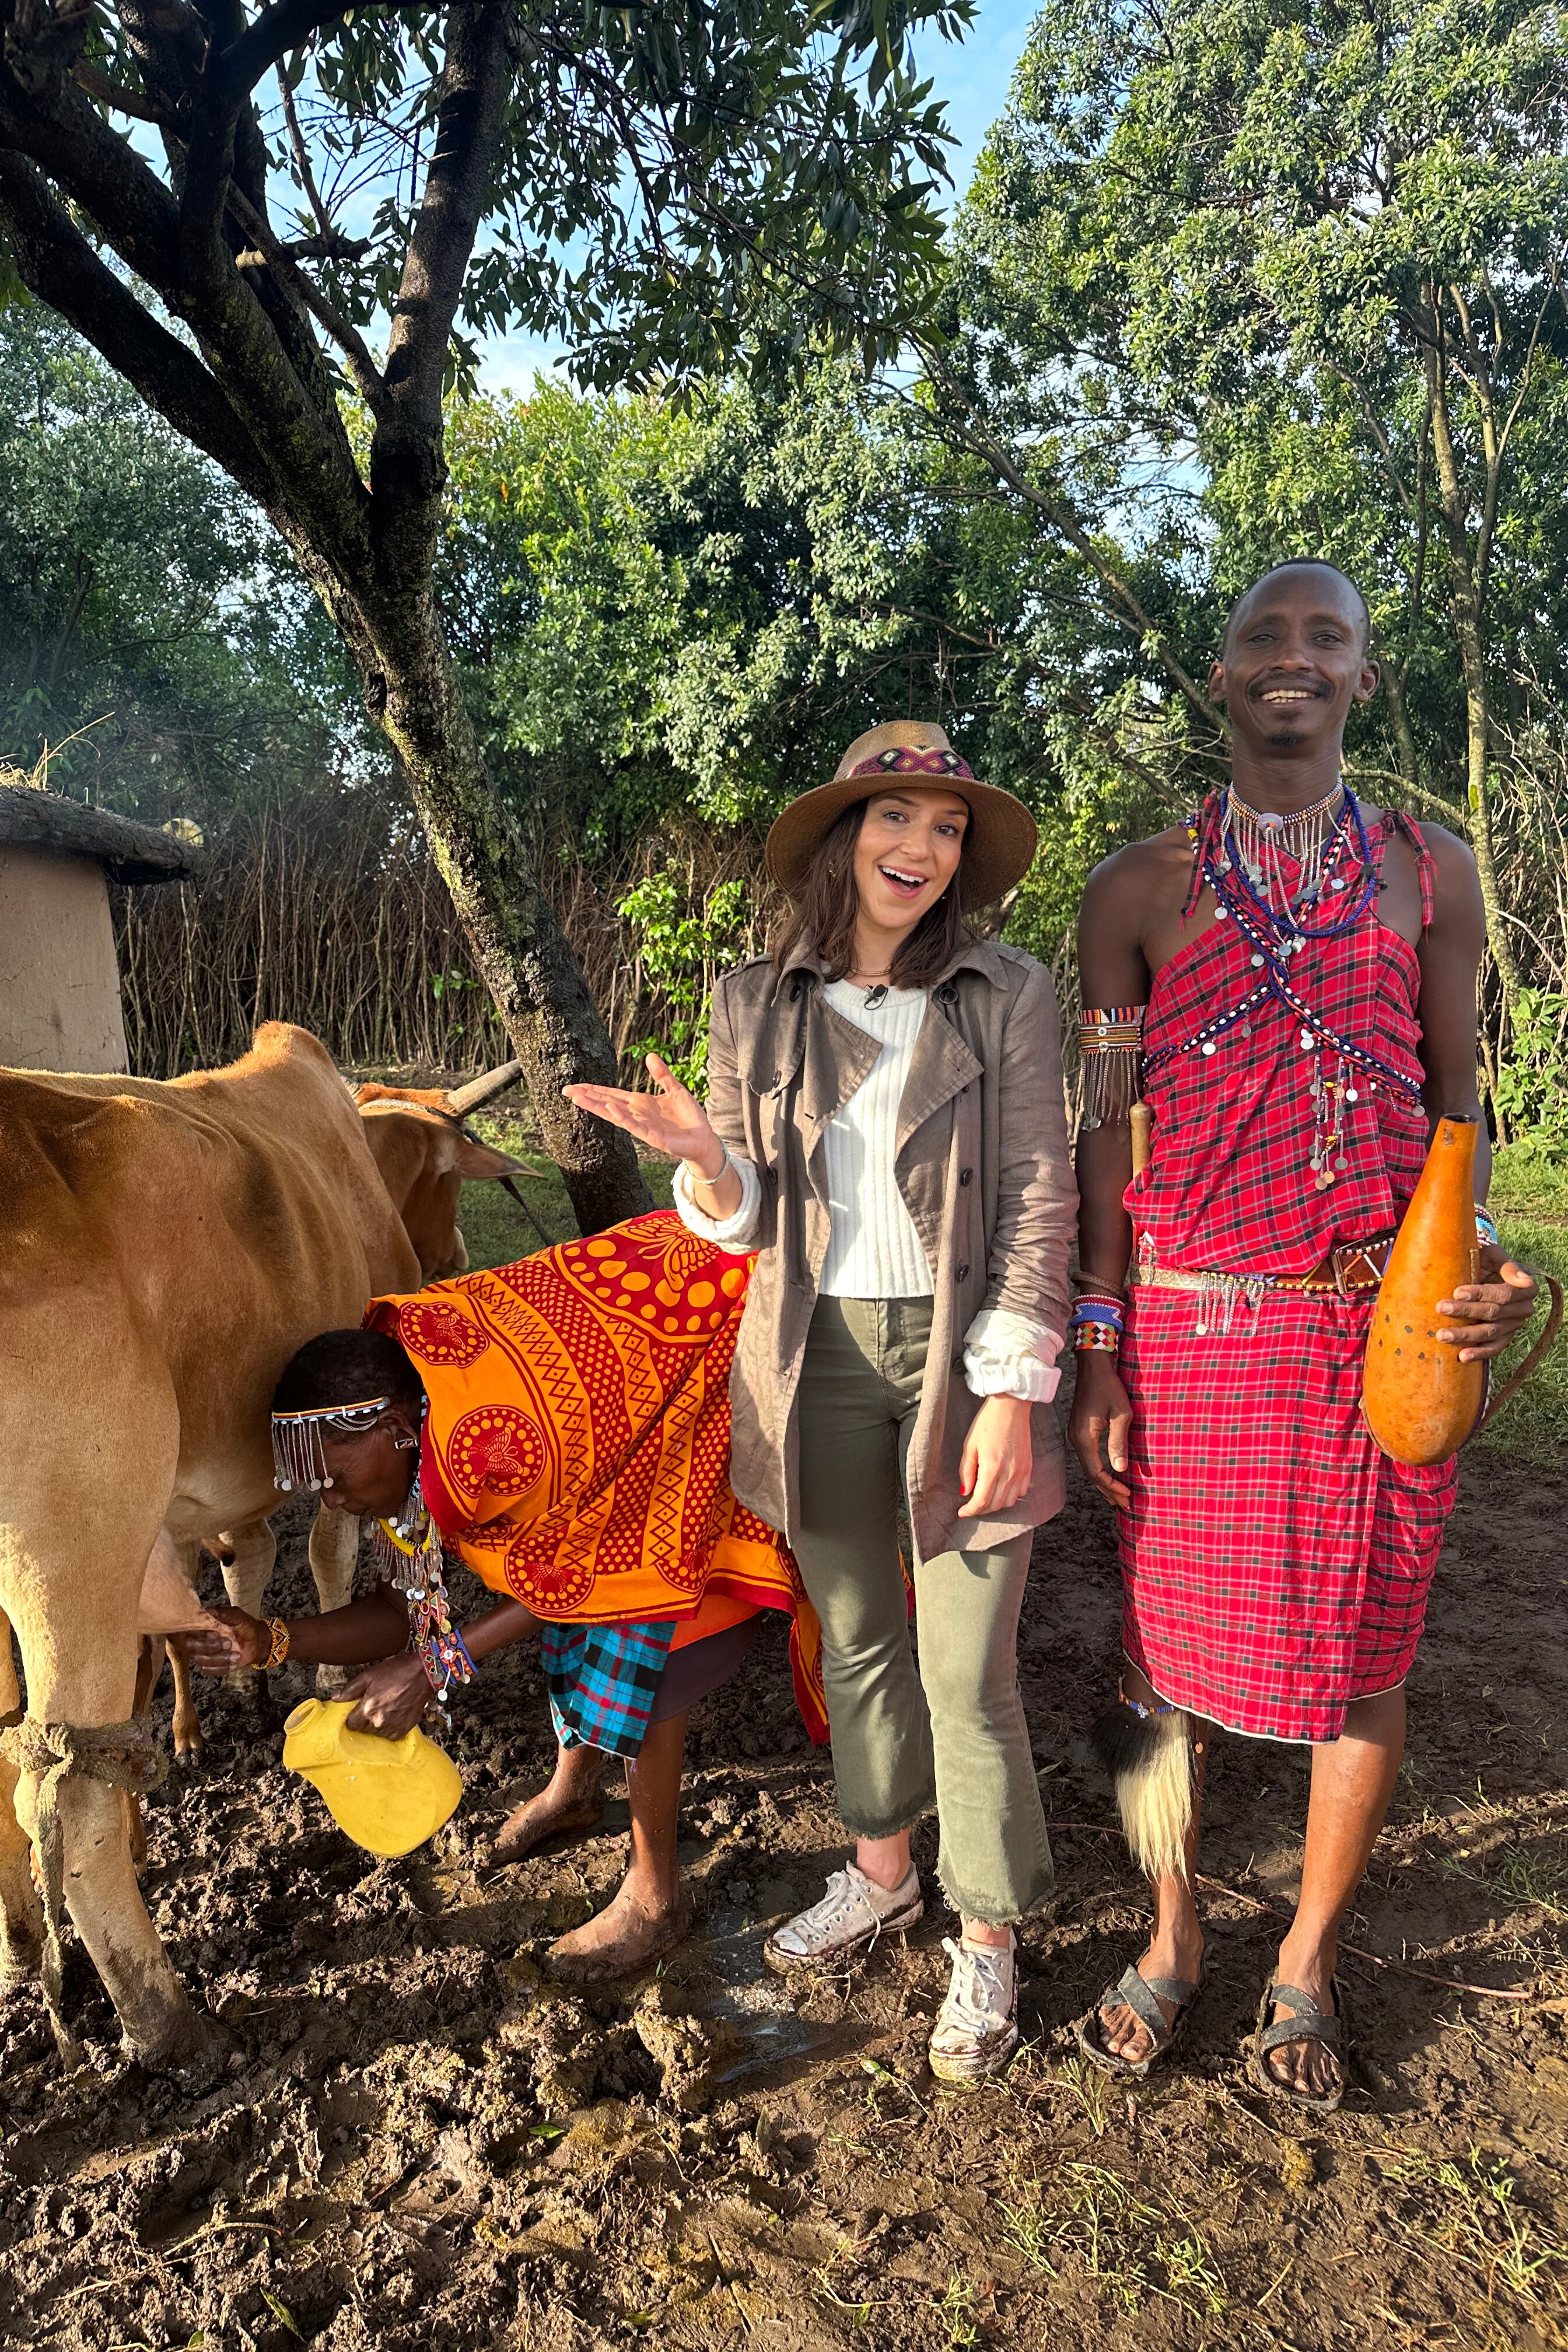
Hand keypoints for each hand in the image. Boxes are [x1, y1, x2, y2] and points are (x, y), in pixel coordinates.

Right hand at [183, 1606, 267, 1675]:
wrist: (257, 1641)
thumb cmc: (245, 1625)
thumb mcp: (237, 1616)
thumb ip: (223, 1613)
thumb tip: (207, 1611)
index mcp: (204, 1627)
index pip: (189, 1631)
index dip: (198, 1634)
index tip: (215, 1633)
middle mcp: (201, 1641)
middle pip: (191, 1648)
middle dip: (209, 1647)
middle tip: (229, 1643)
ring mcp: (206, 1655)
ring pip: (202, 1661)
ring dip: (220, 1659)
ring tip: (237, 1654)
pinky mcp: (213, 1667)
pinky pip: (210, 1671)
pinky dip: (223, 1667)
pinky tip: (235, 1660)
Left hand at [340, 1653, 434, 1737]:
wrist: (422, 1673)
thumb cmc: (395, 1672)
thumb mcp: (369, 1675)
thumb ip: (350, 1689)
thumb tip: (335, 1699)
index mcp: (368, 1709)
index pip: (351, 1724)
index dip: (353, 1717)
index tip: (357, 1711)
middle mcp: (379, 1721)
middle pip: (364, 1730)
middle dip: (365, 1721)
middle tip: (373, 1707)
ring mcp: (393, 1726)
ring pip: (377, 1734)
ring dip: (378, 1726)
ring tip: (384, 1711)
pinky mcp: (405, 1728)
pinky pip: (392, 1736)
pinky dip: (390, 1729)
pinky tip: (393, 1717)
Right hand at [564, 1053, 723, 1175]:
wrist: (704, 1138)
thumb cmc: (689, 1117)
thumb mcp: (675, 1089)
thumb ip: (661, 1074)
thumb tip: (649, 1055)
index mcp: (640, 1103)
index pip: (611, 1094)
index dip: (594, 1089)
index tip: (575, 1085)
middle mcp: (637, 1114)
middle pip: (607, 1103)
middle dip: (587, 1097)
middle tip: (566, 1090)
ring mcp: (643, 1126)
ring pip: (615, 1115)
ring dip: (597, 1107)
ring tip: (578, 1098)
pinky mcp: (653, 1137)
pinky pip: (634, 1126)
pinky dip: (622, 1118)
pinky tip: (611, 1109)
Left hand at [958, 1395, 1033, 1517]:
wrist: (1010, 1406)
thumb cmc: (987, 1423)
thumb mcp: (970, 1445)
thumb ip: (966, 1471)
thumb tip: (965, 1492)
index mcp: (992, 1468)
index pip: (981, 1501)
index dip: (970, 1511)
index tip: (962, 1512)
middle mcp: (1009, 1473)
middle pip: (995, 1504)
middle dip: (980, 1509)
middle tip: (970, 1505)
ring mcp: (1021, 1470)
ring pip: (1009, 1501)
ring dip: (996, 1504)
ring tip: (985, 1497)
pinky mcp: (1029, 1466)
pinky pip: (1021, 1491)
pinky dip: (1010, 1495)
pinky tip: (1001, 1488)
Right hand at [1068, 1353, 1134, 1509]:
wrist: (1093, 1366)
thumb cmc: (1110, 1387)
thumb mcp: (1121, 1414)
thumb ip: (1118, 1442)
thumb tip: (1119, 1469)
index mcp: (1084, 1438)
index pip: (1097, 1472)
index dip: (1112, 1487)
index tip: (1129, 1496)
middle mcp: (1076, 1439)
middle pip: (1091, 1473)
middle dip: (1109, 1490)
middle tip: (1126, 1504)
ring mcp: (1076, 1434)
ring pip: (1089, 1466)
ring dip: (1104, 1482)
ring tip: (1118, 1495)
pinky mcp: (1079, 1430)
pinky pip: (1088, 1457)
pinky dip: (1099, 1469)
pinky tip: (1109, 1474)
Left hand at [1436, 1249, 1539, 1361]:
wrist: (1480, 1271)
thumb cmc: (1486, 1260)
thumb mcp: (1495, 1255)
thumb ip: (1509, 1266)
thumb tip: (1525, 1281)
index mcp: (1526, 1289)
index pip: (1504, 1294)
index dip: (1481, 1294)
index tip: (1457, 1292)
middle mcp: (1522, 1309)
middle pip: (1493, 1313)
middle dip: (1466, 1312)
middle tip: (1441, 1309)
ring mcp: (1512, 1326)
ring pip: (1489, 1332)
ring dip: (1465, 1335)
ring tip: (1442, 1335)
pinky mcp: (1501, 1338)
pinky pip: (1493, 1348)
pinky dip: (1478, 1353)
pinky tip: (1462, 1356)